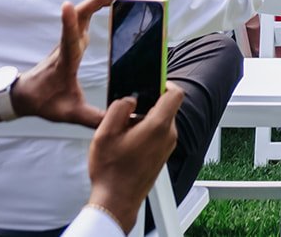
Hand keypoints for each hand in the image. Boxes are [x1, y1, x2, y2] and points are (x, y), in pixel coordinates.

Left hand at [8, 0, 122, 127]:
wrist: (23, 95)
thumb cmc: (44, 102)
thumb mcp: (68, 114)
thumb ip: (94, 118)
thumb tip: (124, 120)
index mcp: (65, 63)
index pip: (67, 40)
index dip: (68, 23)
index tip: (68, 5)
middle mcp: (66, 47)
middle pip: (80, 18)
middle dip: (98, 3)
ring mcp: (68, 41)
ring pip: (81, 14)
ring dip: (98, 0)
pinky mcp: (71, 39)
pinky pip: (82, 15)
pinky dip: (93, 1)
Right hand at [87, 89, 184, 234]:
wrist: (117, 200)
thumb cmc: (111, 171)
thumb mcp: (104, 133)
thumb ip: (119, 108)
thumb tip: (130, 99)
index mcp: (158, 126)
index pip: (175, 93)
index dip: (165, 83)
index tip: (152, 81)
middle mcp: (169, 135)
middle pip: (166, 107)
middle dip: (147, 105)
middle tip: (126, 114)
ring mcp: (168, 146)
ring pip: (161, 121)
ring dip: (145, 120)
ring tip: (123, 133)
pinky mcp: (164, 154)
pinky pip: (159, 134)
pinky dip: (146, 132)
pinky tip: (127, 143)